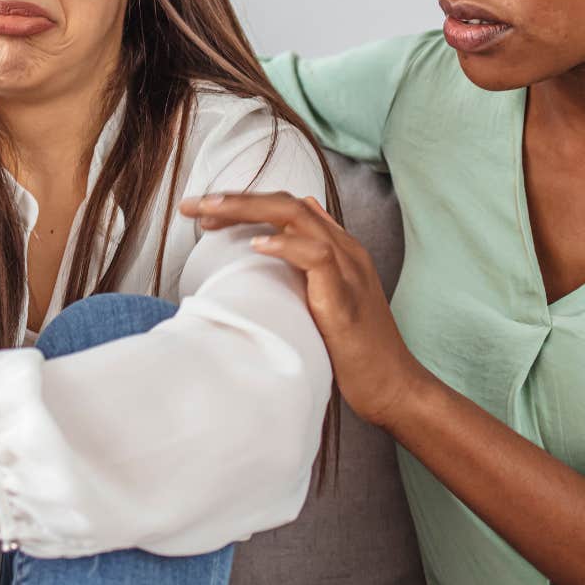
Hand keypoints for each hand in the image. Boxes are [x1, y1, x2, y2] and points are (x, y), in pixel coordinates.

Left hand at [178, 191, 430, 429]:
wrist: (392, 385)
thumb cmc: (355, 350)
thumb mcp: (327, 301)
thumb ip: (308, 271)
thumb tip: (279, 243)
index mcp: (337, 247)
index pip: (285, 206)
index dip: (243, 203)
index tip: (203, 214)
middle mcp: (343, 249)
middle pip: (285, 203)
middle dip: (235, 199)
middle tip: (192, 205)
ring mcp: (347, 269)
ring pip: (297, 216)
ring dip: (249, 209)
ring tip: (210, 212)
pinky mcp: (345, 296)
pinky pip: (317, 257)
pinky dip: (286, 245)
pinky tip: (256, 245)